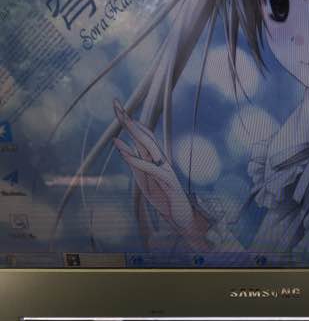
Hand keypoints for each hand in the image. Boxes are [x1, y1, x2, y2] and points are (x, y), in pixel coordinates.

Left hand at [112, 99, 209, 247]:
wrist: (181, 218)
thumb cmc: (163, 198)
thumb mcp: (143, 179)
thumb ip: (133, 161)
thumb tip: (117, 142)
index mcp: (155, 159)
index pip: (142, 135)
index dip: (129, 121)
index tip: (116, 106)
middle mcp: (161, 160)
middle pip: (144, 134)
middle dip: (128, 119)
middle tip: (115, 103)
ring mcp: (166, 169)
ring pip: (149, 146)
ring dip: (134, 132)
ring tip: (121, 119)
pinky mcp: (168, 182)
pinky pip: (151, 168)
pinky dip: (137, 160)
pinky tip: (125, 154)